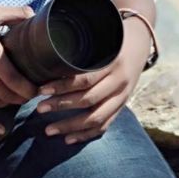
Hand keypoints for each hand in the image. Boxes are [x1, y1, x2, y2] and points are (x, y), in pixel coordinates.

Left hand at [35, 19, 150, 144]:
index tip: (41, 90)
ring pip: (96, 118)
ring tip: (49, 130)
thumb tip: (48, 56)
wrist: (140, 42)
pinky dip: (86, 134)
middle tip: (39, 109)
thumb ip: (81, 48)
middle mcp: (119, 82)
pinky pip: (105, 125)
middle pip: (88, 100)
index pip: (84, 79)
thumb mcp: (100, 38)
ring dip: (71, 126)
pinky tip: (68, 139)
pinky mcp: (122, 106)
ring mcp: (122, 96)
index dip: (62, 86)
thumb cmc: (112, 38)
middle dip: (61, 106)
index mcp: (112, 62)